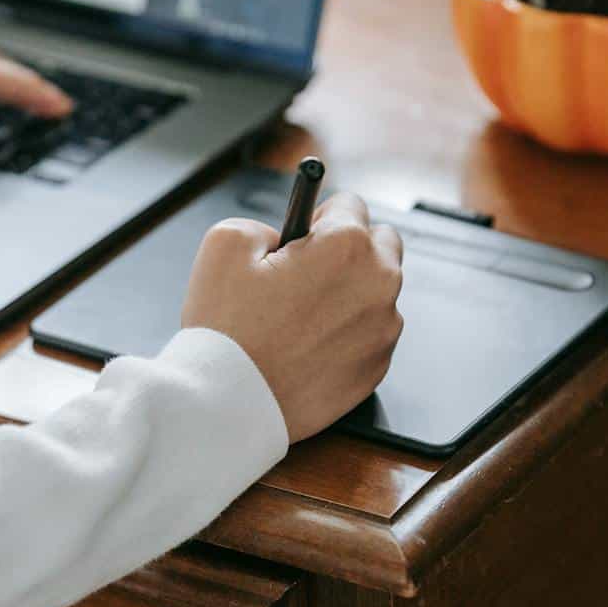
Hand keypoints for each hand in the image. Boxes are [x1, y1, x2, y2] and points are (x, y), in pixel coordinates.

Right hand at [181, 193, 404, 442]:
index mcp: (347, 246)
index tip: (303, 236)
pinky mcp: (377, 367)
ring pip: (376, 292)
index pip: (350, 204)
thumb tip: (279, 236)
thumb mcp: (224, 244)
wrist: (231, 403)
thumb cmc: (227, 329)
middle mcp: (378, 284)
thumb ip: (261, 224)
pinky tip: (307, 346)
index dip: (318, 217)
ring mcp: (383, 330)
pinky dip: (346, 334)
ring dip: (349, 294)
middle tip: (305, 272)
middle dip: (348, 250)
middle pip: (380, 244)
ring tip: (300, 317)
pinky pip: (370, 334)